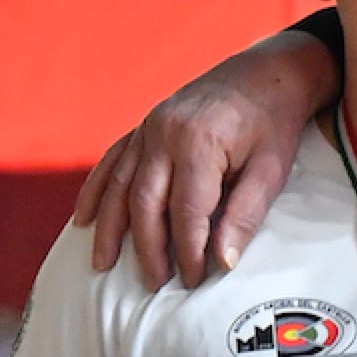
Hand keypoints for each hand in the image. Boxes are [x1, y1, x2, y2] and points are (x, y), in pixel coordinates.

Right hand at [74, 32, 338, 288]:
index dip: (187, 250)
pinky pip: (112, 161)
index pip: (186, 211)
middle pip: (145, 201)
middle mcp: (164, 132)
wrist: (267, 73)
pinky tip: (83, 219)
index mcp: (199, 142)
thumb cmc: (274, 124)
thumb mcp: (272, 169)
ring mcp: (148, 127)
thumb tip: (223, 263)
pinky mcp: (143, 126)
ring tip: (102, 264)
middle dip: (147, 247)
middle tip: (154, 283)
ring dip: (109, 227)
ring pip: (119, 184)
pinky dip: (95, 191)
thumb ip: (245, 215)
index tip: (191, 280)